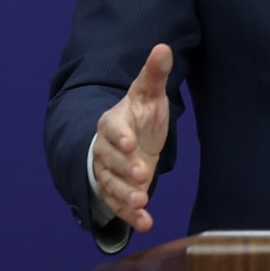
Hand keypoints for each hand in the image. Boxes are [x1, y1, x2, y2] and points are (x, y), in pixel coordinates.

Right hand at [91, 43, 172, 233]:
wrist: (130, 140)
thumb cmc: (140, 115)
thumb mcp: (148, 94)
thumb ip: (154, 75)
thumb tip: (163, 47)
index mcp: (113, 123)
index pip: (112, 129)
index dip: (120, 136)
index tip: (130, 143)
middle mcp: (106, 150)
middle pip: (109, 161)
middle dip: (124, 169)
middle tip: (142, 175)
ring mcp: (109, 173)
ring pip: (111, 185)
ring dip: (126, 195)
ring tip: (143, 200)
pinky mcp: (116, 192)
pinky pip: (119, 205)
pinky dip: (130, 215)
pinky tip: (145, 223)